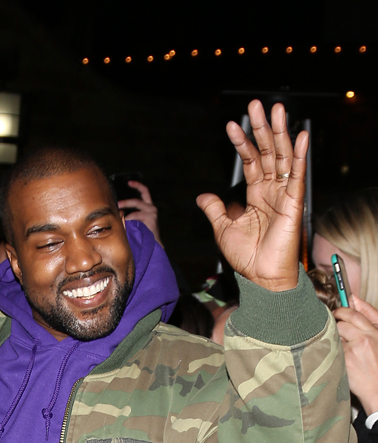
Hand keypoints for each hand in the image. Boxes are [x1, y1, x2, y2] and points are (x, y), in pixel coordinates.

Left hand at [119, 181, 162, 245]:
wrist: (155, 243)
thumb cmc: (145, 232)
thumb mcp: (138, 220)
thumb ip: (130, 214)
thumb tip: (117, 210)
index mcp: (148, 206)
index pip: (144, 191)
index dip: (137, 185)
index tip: (129, 182)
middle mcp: (151, 208)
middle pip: (137, 201)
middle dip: (125, 203)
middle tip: (116, 205)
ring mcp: (152, 214)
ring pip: (134, 213)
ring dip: (125, 217)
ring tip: (119, 221)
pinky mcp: (151, 221)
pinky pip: (136, 221)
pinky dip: (129, 224)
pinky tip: (126, 228)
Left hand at [196, 101, 307, 291]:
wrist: (260, 278)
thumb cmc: (246, 257)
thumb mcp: (223, 228)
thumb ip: (214, 209)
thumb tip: (202, 195)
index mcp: (256, 195)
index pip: (250, 162)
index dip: (242, 143)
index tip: (232, 125)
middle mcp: (271, 191)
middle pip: (268, 152)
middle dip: (263, 128)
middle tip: (257, 104)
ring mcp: (284, 195)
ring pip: (283, 157)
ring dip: (280, 133)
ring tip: (277, 109)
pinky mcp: (294, 203)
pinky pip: (298, 176)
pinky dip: (299, 156)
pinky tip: (301, 136)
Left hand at [335, 296, 377, 413]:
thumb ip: (369, 317)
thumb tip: (354, 298)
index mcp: (377, 332)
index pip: (356, 313)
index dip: (344, 310)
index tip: (338, 311)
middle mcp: (367, 338)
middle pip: (342, 321)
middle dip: (335, 323)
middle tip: (333, 327)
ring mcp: (354, 349)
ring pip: (334, 333)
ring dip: (333, 338)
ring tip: (338, 347)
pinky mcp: (344, 359)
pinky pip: (330, 347)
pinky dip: (329, 350)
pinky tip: (333, 356)